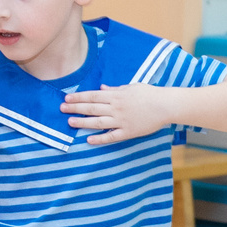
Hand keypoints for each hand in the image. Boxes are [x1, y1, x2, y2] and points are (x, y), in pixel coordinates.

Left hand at [60, 82, 178, 145]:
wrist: (165, 105)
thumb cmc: (149, 94)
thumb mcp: (131, 87)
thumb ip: (115, 89)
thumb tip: (101, 88)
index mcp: (117, 96)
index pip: (93, 96)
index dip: (79, 97)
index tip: (67, 98)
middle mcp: (116, 108)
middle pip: (92, 108)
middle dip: (75, 108)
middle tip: (61, 108)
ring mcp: (121, 121)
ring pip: (98, 122)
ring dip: (83, 122)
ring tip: (70, 122)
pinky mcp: (128, 132)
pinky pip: (111, 136)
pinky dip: (100, 139)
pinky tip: (89, 140)